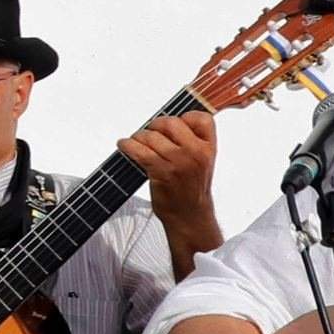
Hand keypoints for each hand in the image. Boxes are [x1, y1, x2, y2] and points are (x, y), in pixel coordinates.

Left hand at [125, 108, 220, 248]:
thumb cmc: (191, 189)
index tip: (172, 127)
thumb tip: (163, 122)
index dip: (185, 117)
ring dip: (138, 137)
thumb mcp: (202, 162)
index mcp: (208, 148)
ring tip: (136, 143)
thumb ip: (191, 142)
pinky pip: (139, 150)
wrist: (189, 216)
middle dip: (155, 126)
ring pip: (151, 136)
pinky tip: (124, 146)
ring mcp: (179, 162)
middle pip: (170, 122)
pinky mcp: (162, 172)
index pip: (201, 118)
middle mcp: (196, 153)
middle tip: (149, 133)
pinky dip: (127, 145)